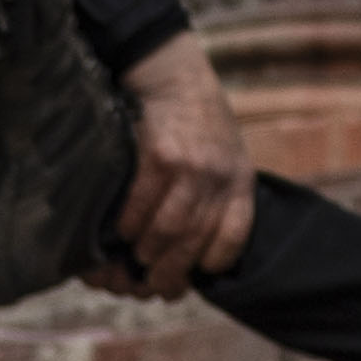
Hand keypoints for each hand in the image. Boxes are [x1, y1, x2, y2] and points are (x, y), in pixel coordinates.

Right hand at [107, 31, 255, 296]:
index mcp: (240, 180)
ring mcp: (190, 168)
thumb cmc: (199, 121)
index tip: (193, 277)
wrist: (174, 75)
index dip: (211, 264)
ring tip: (134, 260)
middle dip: (170, 272)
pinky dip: (127, 225)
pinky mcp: (159, 158)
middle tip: (152, 284)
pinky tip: (120, 231)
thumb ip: (221, 194)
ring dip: (146, 252)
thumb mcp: (228, 155)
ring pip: (166, 231)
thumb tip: (200, 246)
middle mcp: (219, 178)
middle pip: (194, 243)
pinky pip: (140, 205)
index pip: (233, 238)